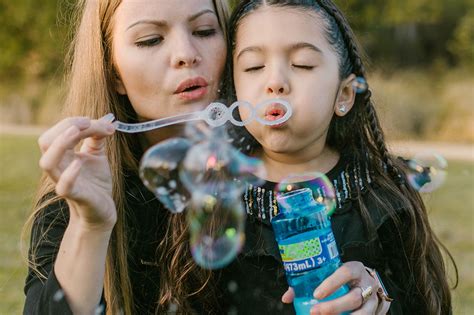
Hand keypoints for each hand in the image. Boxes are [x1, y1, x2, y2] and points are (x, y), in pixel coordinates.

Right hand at [38, 115, 116, 230]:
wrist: (103, 208)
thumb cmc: (96, 181)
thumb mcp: (97, 154)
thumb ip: (98, 137)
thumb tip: (107, 120)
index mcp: (62, 154)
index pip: (60, 130)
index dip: (79, 122)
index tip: (105, 124)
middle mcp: (59, 166)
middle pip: (47, 141)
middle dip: (66, 126)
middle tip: (89, 124)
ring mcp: (63, 181)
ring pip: (47, 162)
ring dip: (61, 144)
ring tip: (76, 132)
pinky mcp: (74, 195)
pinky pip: (63, 186)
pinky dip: (69, 173)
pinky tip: (80, 163)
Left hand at [281, 261, 382, 314]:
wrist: (365, 282)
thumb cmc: (341, 277)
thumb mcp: (330, 273)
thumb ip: (308, 282)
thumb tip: (287, 298)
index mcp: (354, 269)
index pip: (345, 272)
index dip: (331, 283)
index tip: (316, 294)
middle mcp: (366, 284)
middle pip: (354, 297)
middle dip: (334, 307)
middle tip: (314, 312)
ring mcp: (372, 300)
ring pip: (363, 313)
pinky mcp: (374, 312)